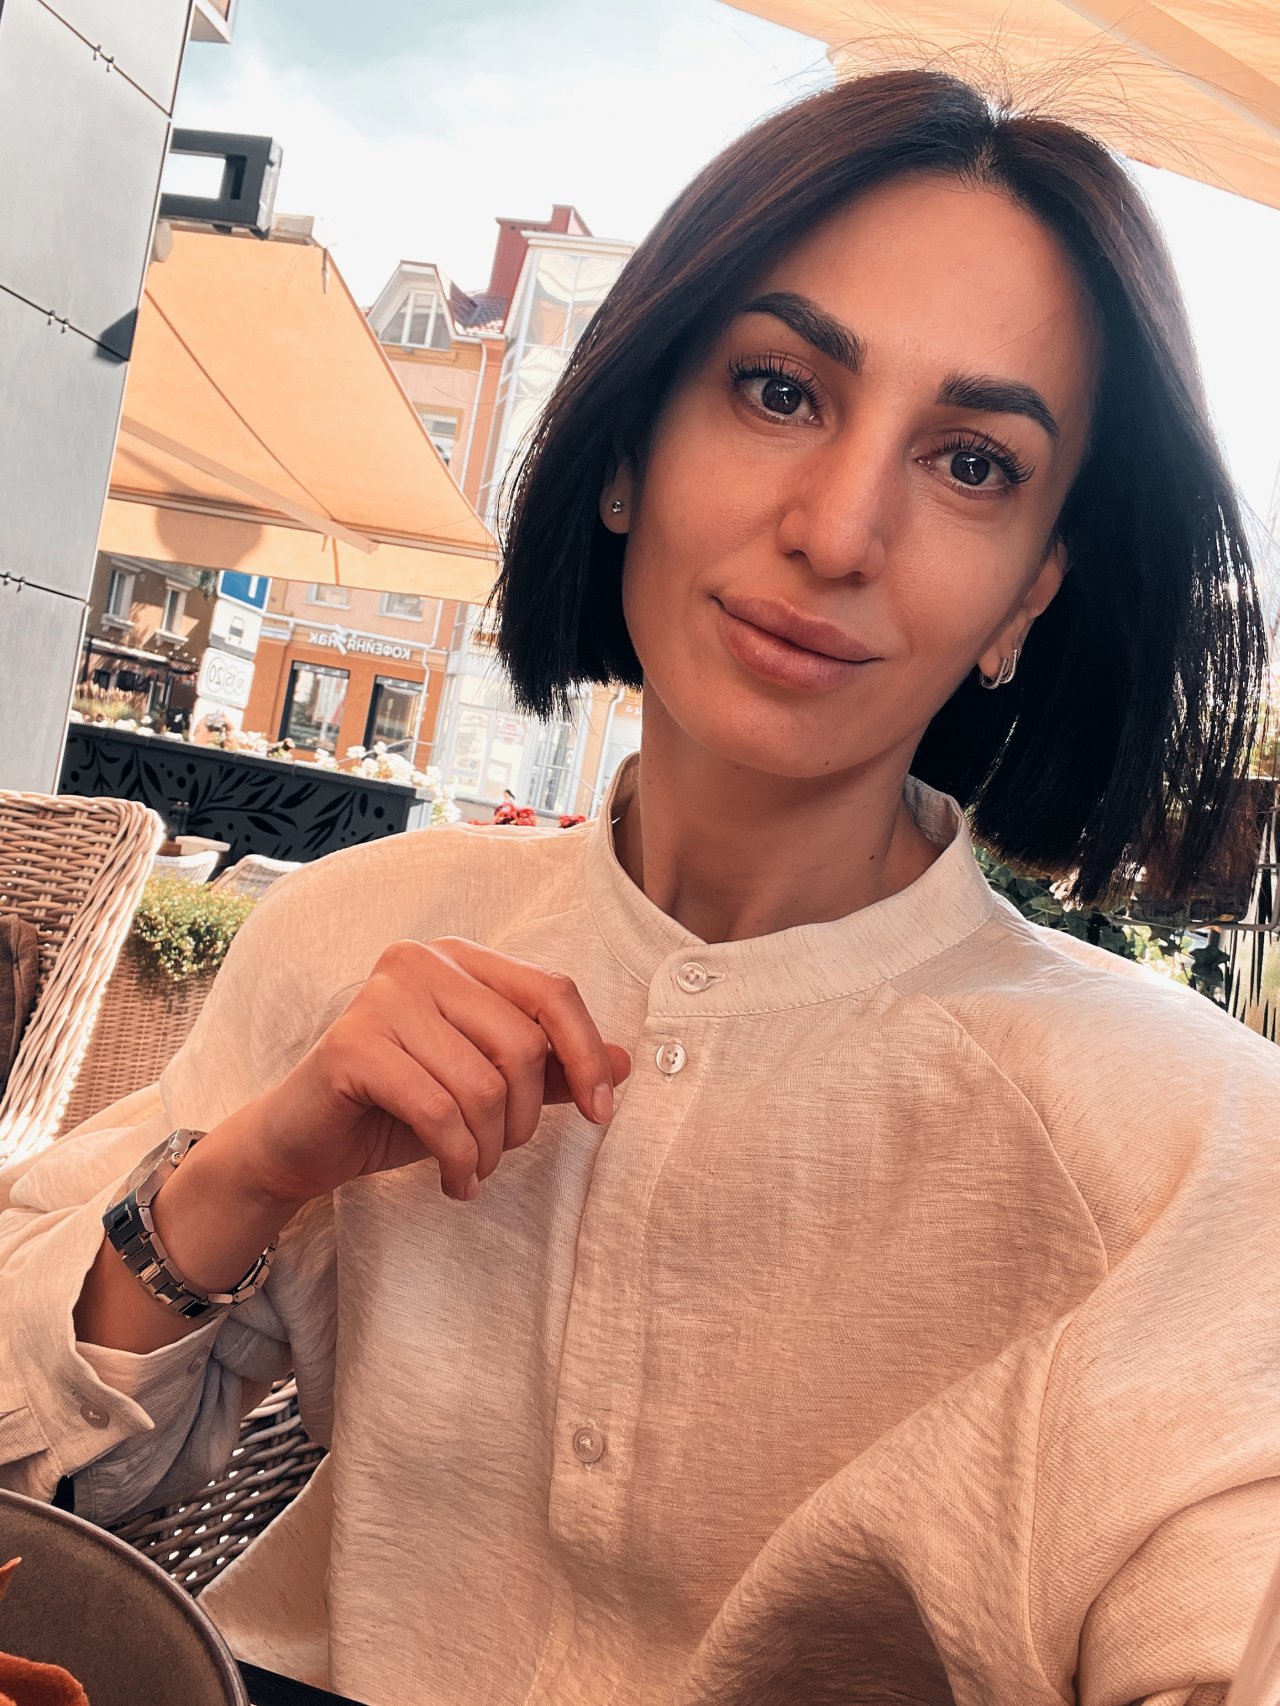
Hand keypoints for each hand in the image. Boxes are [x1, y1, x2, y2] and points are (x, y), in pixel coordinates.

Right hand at [231, 938, 630, 1205]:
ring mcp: (382, 997)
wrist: (304, 1142)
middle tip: (502, 1153)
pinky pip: (438, 1111)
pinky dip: (458, 1159)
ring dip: (489, 1148)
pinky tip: (454, 1183)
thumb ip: (553, 1070)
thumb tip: (627, 1062)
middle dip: (526, 1117)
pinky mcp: (352, 1045)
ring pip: (482, 1084)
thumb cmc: (401, 1107)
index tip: (603, 1114)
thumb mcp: (488, 1089)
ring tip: (473, 1170)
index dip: (587, 1054)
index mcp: (461, 958)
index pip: (553, 991)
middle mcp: (422, 961)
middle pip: (522, 1043)